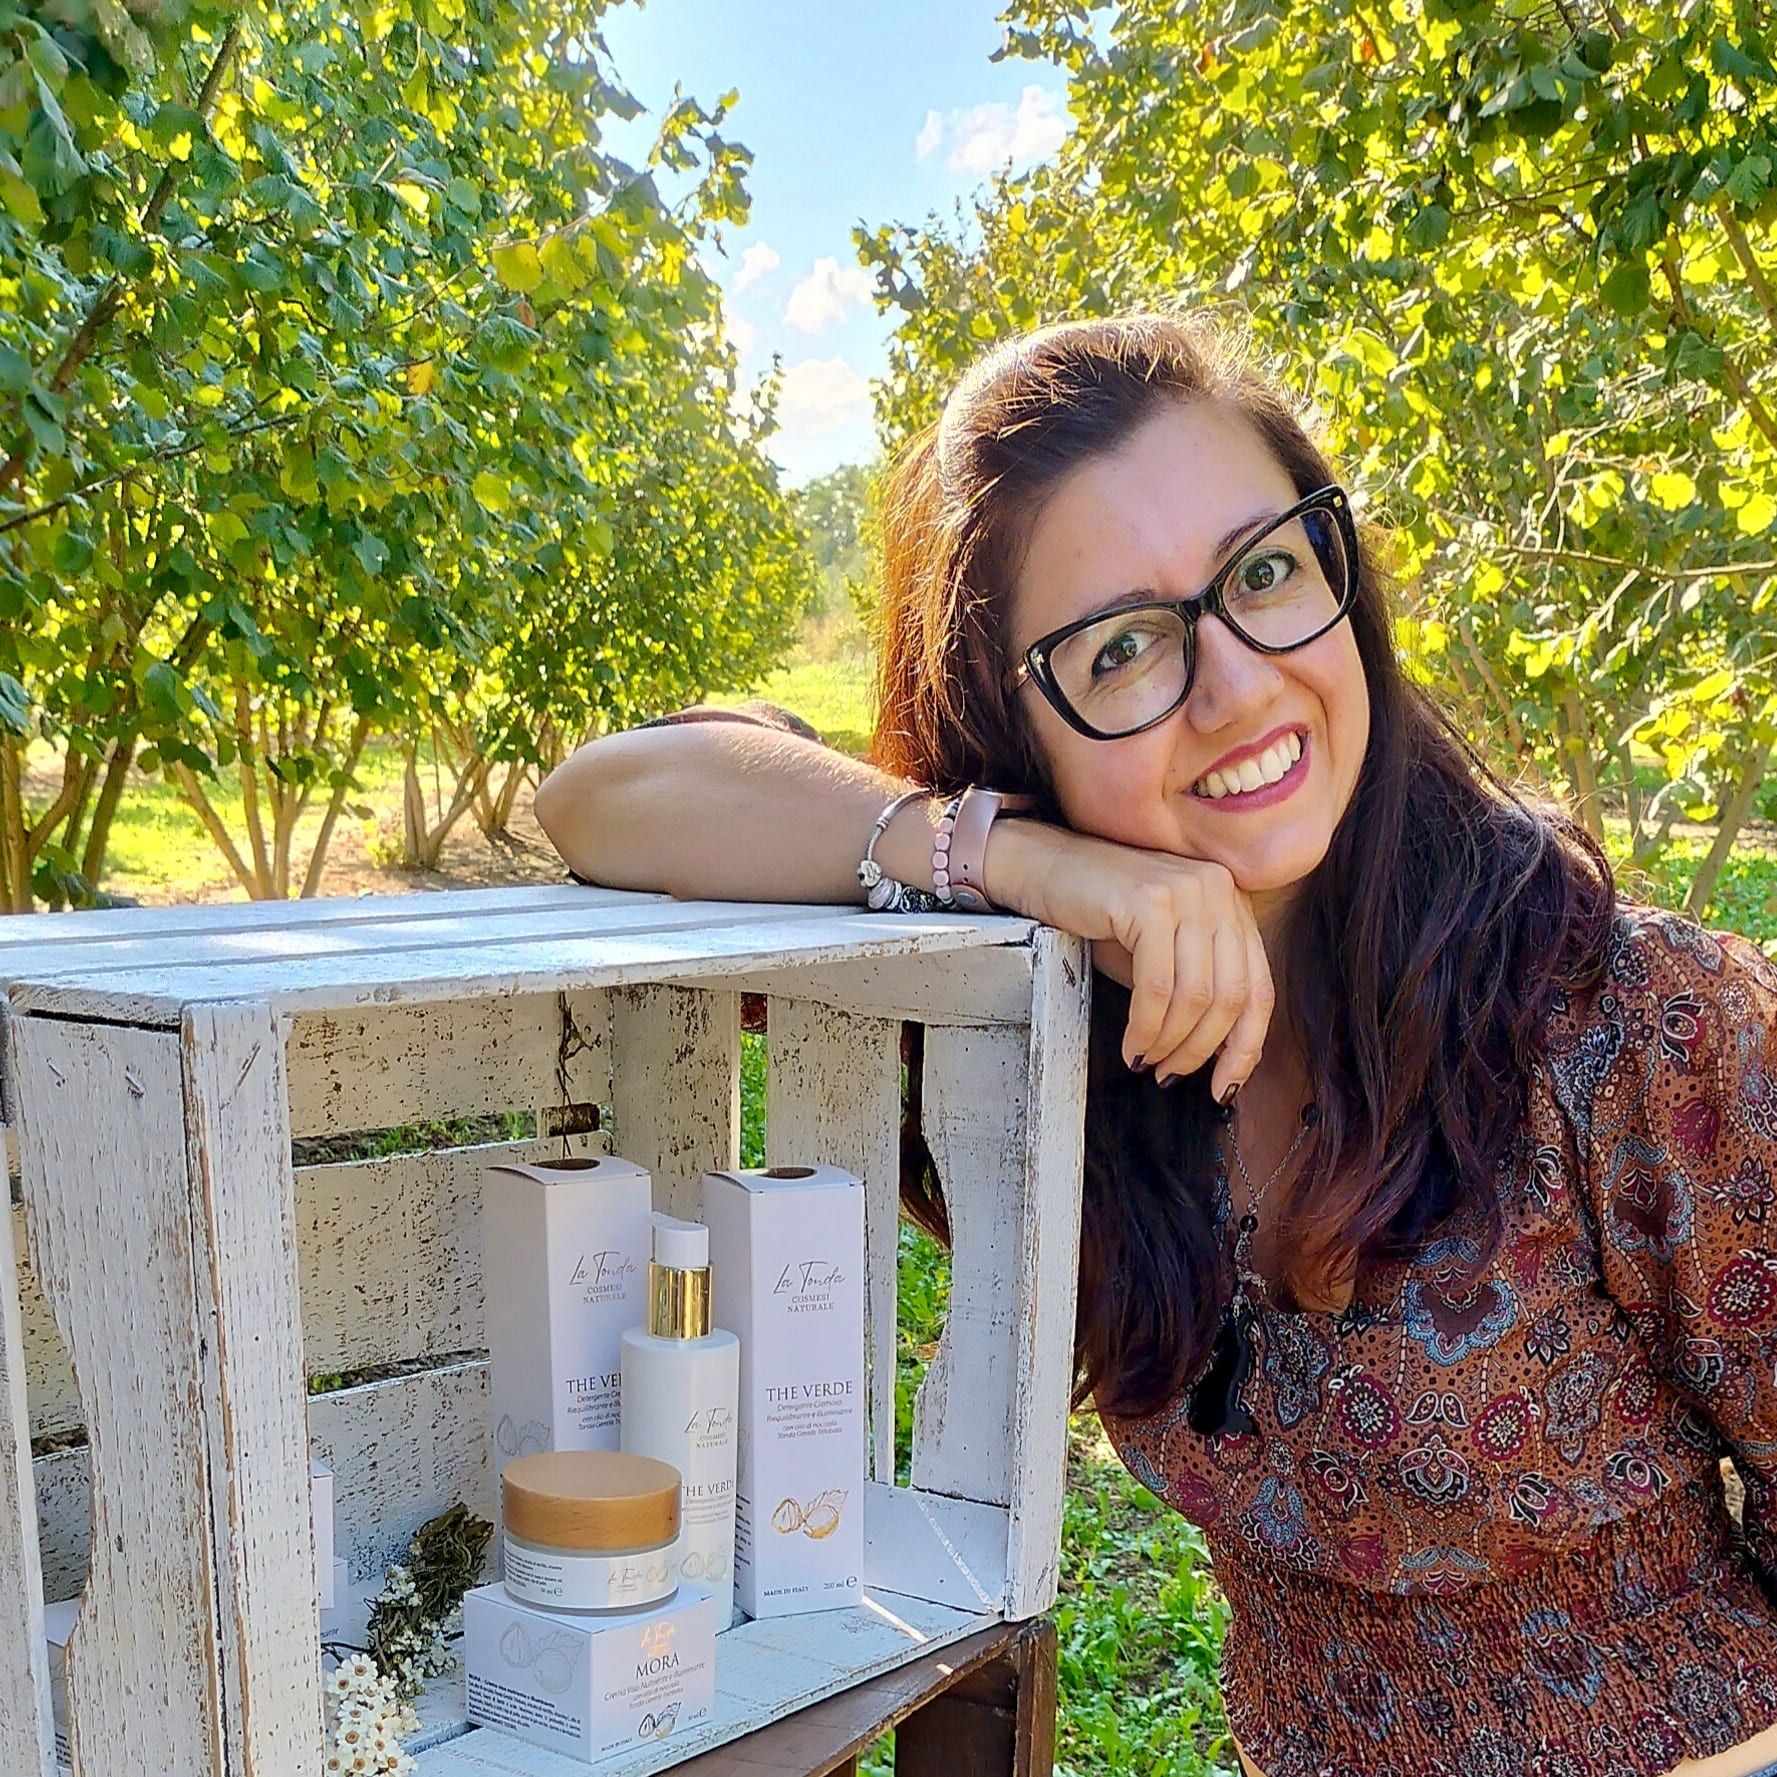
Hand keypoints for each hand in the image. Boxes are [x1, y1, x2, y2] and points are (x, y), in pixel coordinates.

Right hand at [1003, 823, 1273, 1100]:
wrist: (1041, 867)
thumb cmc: (1099, 915)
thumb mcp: (1161, 953)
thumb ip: (1197, 989)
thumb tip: (1221, 1057)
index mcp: (1231, 903)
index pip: (1259, 986)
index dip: (1246, 1046)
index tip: (1224, 1086)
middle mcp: (1218, 890)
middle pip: (1232, 995)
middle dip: (1203, 1050)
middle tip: (1170, 1076)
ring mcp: (1187, 891)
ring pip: (1197, 995)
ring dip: (1170, 1043)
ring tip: (1145, 1061)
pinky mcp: (1149, 902)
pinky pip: (1157, 986)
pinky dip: (1146, 1027)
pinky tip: (1131, 1045)